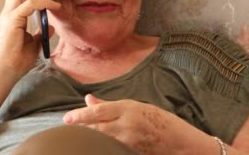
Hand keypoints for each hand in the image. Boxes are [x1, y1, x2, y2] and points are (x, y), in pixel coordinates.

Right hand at [0, 0, 60, 76]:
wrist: (6, 72)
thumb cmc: (16, 61)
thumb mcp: (34, 44)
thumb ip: (40, 34)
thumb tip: (51, 26)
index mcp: (11, 16)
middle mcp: (8, 13)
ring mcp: (9, 16)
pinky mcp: (12, 21)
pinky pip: (30, 4)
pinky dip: (44, 2)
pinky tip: (54, 6)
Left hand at [63, 95, 211, 154]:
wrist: (182, 142)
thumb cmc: (160, 121)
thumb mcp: (136, 107)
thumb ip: (110, 105)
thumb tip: (88, 99)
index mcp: (129, 109)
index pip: (99, 111)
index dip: (81, 115)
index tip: (67, 118)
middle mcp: (128, 124)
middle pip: (97, 127)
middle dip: (80, 128)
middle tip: (67, 129)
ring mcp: (130, 141)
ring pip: (102, 140)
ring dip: (90, 139)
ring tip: (78, 138)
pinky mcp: (132, 153)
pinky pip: (112, 149)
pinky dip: (102, 147)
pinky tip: (94, 148)